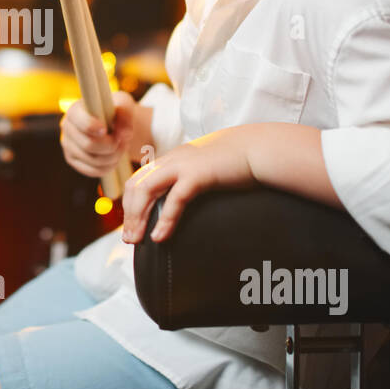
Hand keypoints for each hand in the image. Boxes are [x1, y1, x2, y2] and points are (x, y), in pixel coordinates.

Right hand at [60, 91, 135, 178]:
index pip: (80, 124)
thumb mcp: (124, 105)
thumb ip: (126, 116)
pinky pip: (93, 171)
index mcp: (75, 111)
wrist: (112, 123)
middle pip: (88, 145)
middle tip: (123, 140)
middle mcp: (67, 128)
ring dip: (114, 156)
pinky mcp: (73, 160)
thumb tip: (125, 135)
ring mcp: (68, 146)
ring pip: (93, 160)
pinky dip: (109, 167)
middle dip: (111, 146)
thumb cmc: (116, 111)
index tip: (106, 129)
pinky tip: (115, 157)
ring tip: (122, 147)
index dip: (94, 127)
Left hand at [121, 127, 256, 243]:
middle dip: (129, 214)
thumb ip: (192, 179)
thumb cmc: (238, 163)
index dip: (130, 202)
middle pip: (136, 185)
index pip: (139, 179)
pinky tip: (159, 237)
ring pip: (146, 191)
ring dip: (138, 217)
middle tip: (129, 239)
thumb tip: (185, 197)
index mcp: (172, 158)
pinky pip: (174, 199)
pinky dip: (164, 220)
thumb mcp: (207, 169)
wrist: (260, 148)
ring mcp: (183, 165)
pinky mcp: (197, 174)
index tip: (131, 224)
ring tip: (137, 240)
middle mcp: (172, 159)